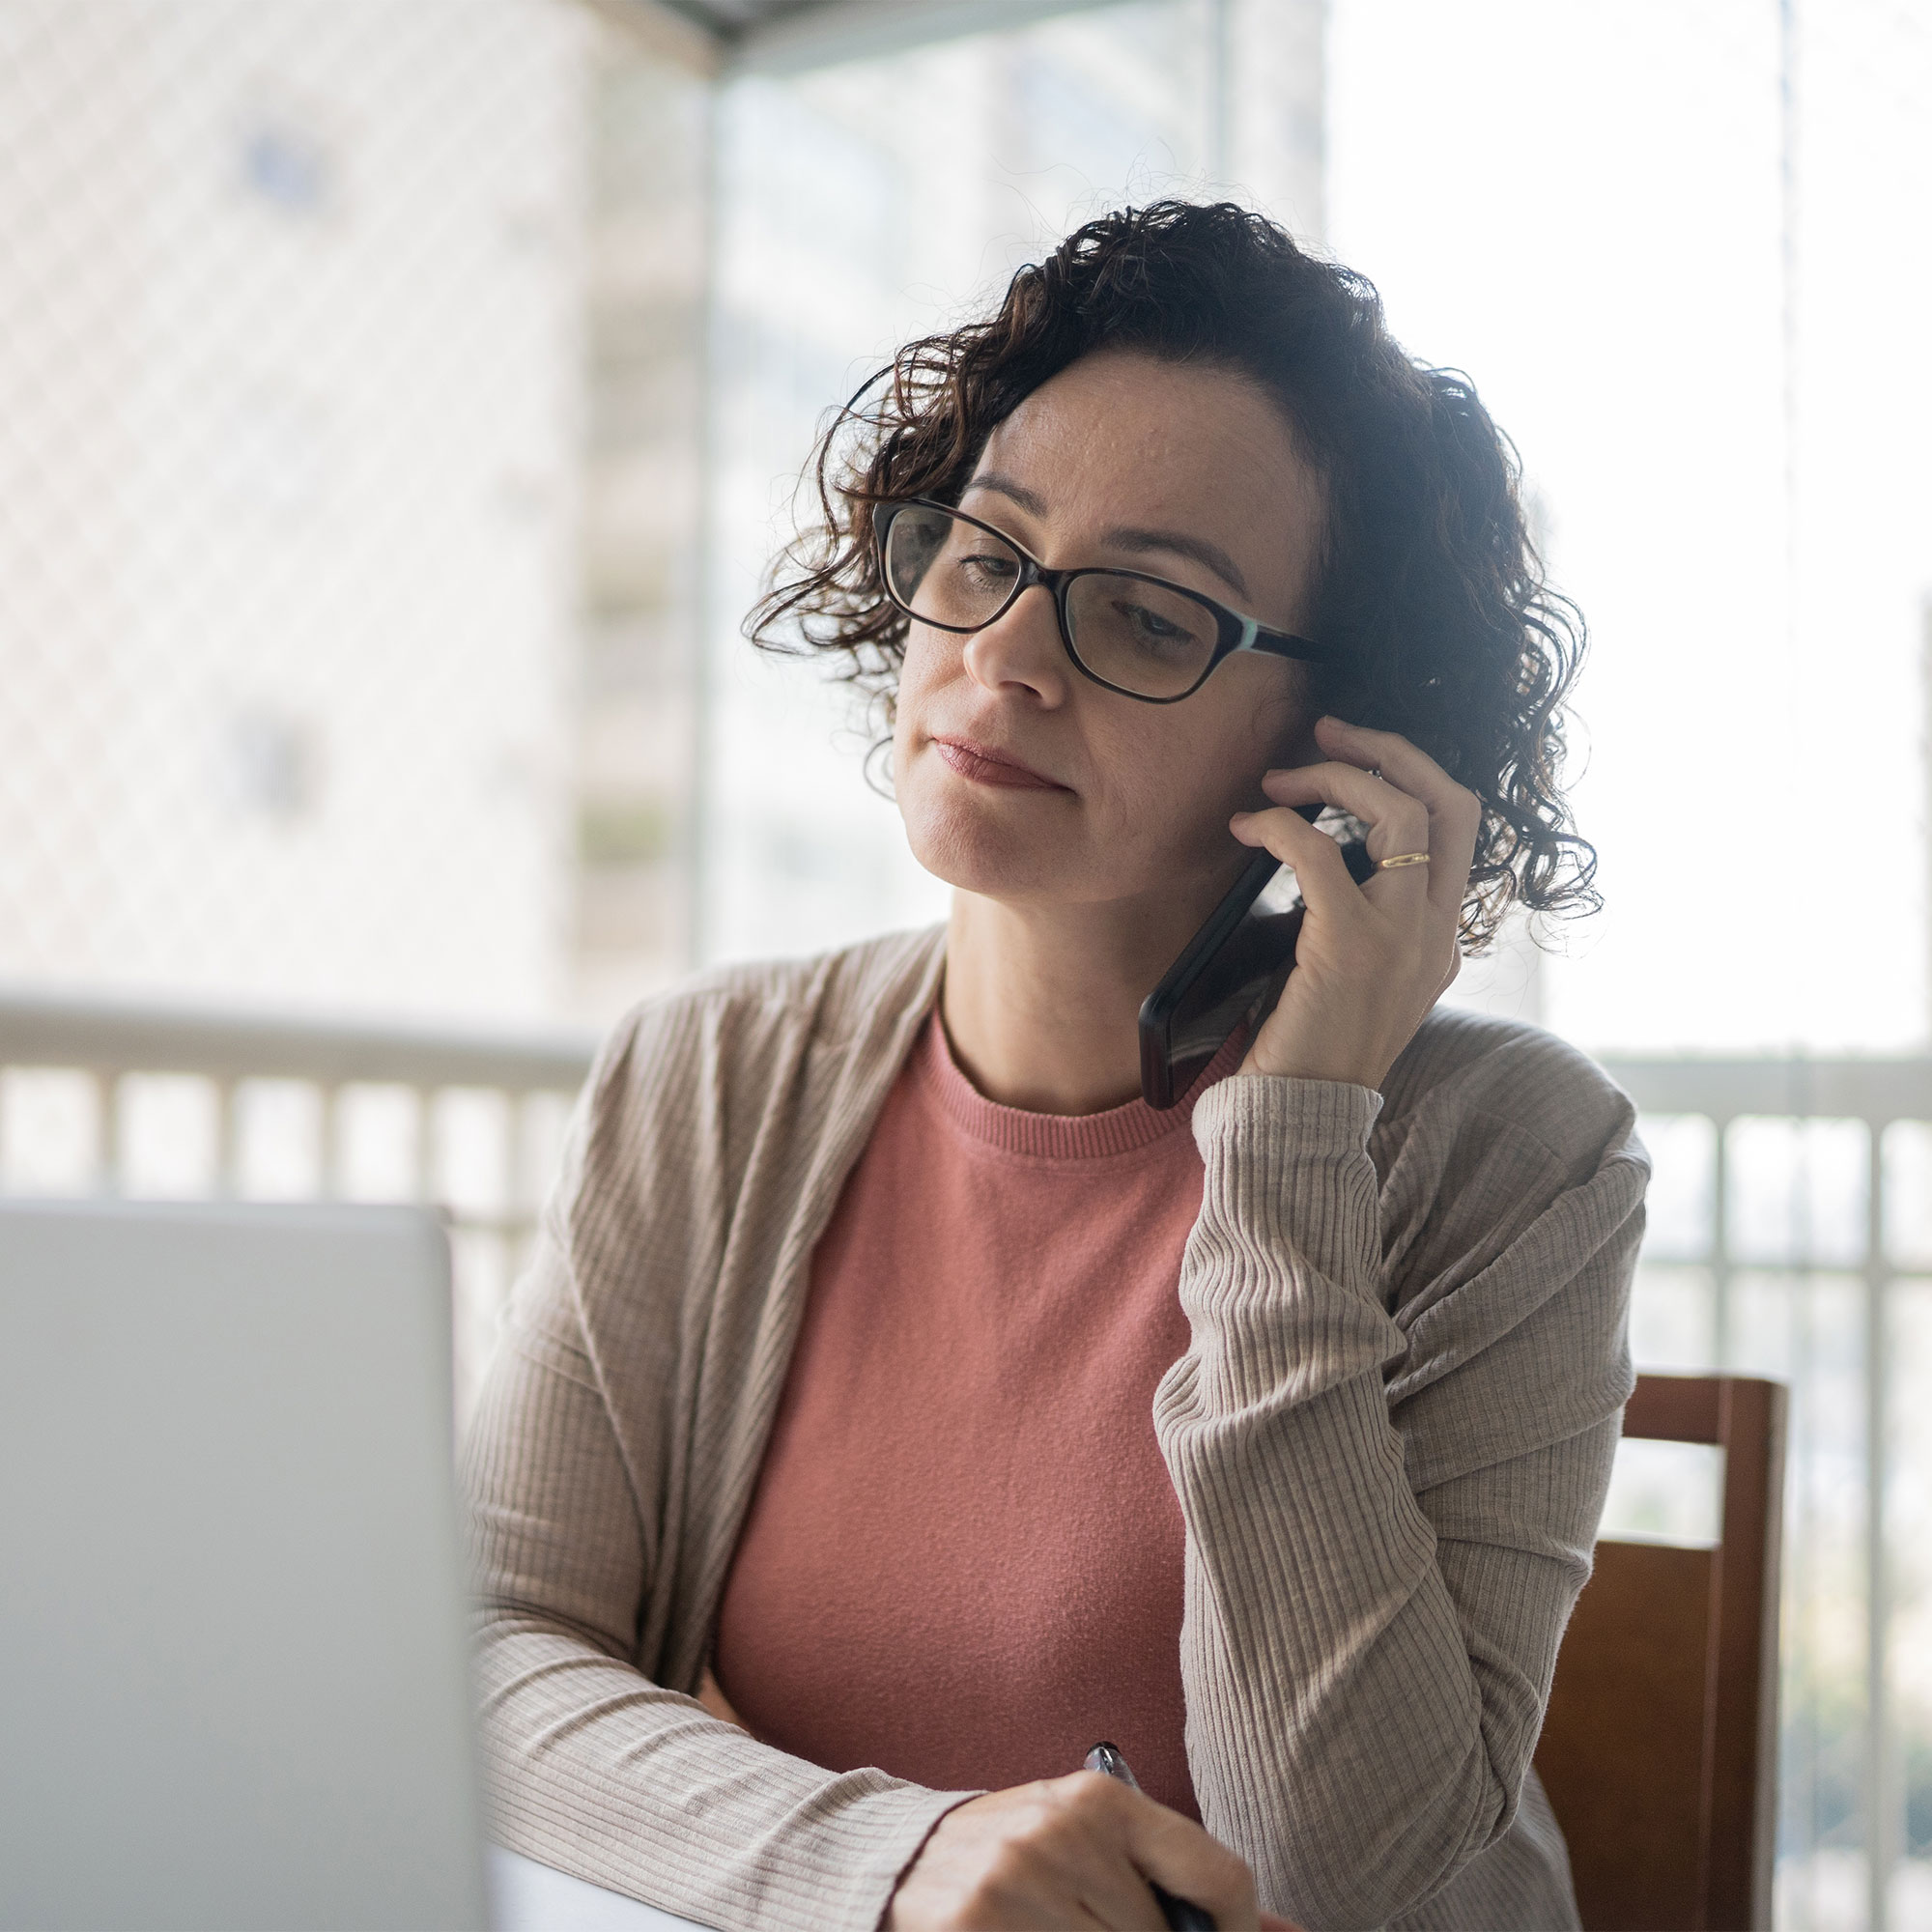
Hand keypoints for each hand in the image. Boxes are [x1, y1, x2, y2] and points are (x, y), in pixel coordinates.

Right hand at [886, 1773, 1299, 1930]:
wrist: (900, 1863)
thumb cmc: (1016, 1855)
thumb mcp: (1091, 1844)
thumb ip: (1178, 1878)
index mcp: (1101, 1800)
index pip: (1220, 1880)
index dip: (1231, 1928)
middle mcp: (1061, 1836)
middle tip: (1098, 1919)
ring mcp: (1015, 1888)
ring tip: (1059, 1923)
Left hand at [1229, 715, 1478, 1091]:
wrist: (1304, 1116)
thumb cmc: (1312, 1051)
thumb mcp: (1362, 982)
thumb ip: (1366, 925)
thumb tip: (1325, 860)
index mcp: (1442, 938)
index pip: (1459, 831)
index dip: (1413, 777)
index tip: (1357, 758)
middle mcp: (1437, 932)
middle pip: (1452, 803)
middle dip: (1392, 750)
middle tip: (1331, 730)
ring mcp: (1402, 937)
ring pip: (1401, 812)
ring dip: (1337, 775)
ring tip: (1280, 780)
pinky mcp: (1350, 944)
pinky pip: (1320, 852)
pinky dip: (1279, 825)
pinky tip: (1248, 829)